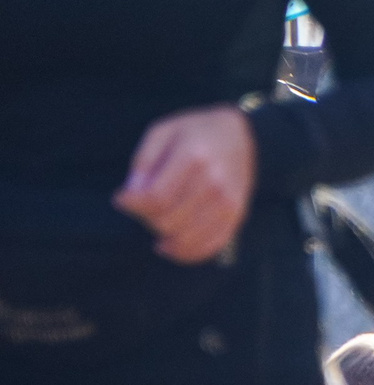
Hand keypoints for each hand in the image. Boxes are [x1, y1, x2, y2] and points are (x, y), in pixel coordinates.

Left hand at [115, 105, 254, 263]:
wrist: (241, 136)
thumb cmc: (193, 132)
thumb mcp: (162, 132)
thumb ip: (144, 162)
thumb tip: (131, 196)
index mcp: (193, 157)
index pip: (156, 198)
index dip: (131, 204)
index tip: (121, 200)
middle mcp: (214, 182)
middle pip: (168, 221)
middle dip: (146, 218)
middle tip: (143, 207)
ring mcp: (228, 202)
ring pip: (186, 239)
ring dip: (163, 237)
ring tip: (155, 225)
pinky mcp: (236, 217)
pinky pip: (209, 246)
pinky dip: (186, 253)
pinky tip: (170, 247)